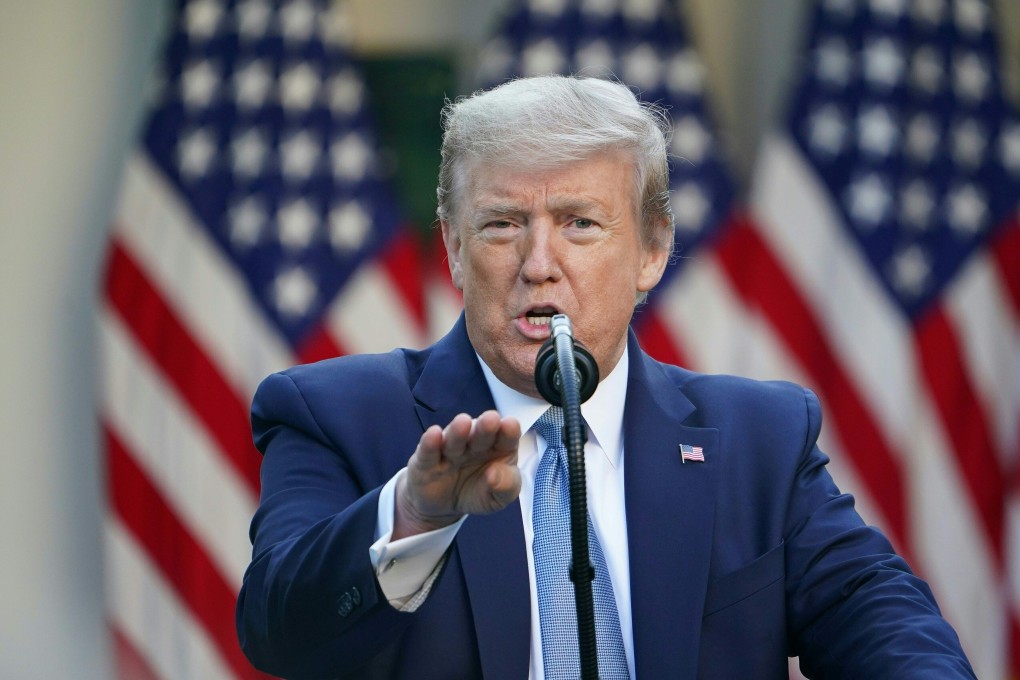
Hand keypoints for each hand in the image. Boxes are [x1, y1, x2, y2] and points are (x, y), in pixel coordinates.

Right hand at [393, 411, 521, 538]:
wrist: (444, 507)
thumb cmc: (478, 492)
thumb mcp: (499, 497)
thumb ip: (506, 486)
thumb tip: (496, 475)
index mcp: (498, 448)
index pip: (506, 436)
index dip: (509, 431)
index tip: (511, 426)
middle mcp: (474, 444)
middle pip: (481, 433)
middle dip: (486, 426)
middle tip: (491, 419)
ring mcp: (450, 450)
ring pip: (454, 439)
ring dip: (458, 431)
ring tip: (463, 423)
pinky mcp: (426, 460)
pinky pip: (429, 450)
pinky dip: (430, 442)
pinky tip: (434, 434)